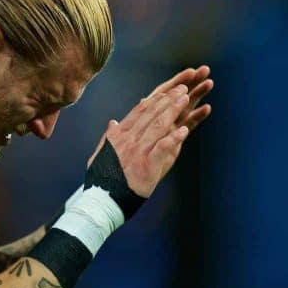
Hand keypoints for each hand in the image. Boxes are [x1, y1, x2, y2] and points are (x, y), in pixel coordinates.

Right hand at [88, 66, 212, 197]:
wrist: (102, 200)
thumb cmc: (102, 178)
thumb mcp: (101, 152)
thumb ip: (110, 136)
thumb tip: (113, 122)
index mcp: (119, 136)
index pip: (138, 112)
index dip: (154, 100)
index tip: (166, 91)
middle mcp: (128, 140)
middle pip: (151, 114)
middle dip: (167, 99)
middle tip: (181, 88)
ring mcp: (138, 151)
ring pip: (158, 126)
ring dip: (173, 110)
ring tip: (185, 98)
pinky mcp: (147, 165)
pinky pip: (162, 148)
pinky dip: (174, 138)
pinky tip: (184, 130)